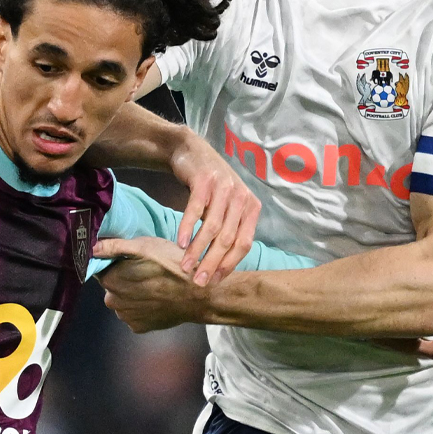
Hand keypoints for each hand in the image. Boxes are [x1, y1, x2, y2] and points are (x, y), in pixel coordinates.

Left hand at [94, 236, 209, 331]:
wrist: (198, 294)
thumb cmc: (172, 266)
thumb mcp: (143, 246)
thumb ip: (113, 246)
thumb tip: (91, 247)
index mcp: (110, 281)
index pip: (102, 268)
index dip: (115, 262)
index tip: (130, 260)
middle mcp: (112, 303)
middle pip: (112, 286)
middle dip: (124, 279)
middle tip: (146, 271)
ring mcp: (126, 318)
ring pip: (124, 300)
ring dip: (133, 294)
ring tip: (154, 285)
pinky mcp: (140, 328)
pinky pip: (135, 314)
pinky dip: (142, 307)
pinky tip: (156, 298)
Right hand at [169, 133, 260, 287]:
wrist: (192, 152)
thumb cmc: (210, 187)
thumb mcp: (226, 208)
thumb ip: (229, 230)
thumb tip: (221, 267)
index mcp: (251, 208)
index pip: (245, 243)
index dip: (230, 264)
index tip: (214, 280)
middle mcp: (242, 197)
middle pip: (228, 239)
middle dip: (212, 263)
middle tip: (199, 281)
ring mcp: (224, 188)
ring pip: (212, 227)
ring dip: (198, 250)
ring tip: (185, 267)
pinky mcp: (205, 181)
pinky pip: (196, 210)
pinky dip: (188, 228)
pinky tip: (180, 244)